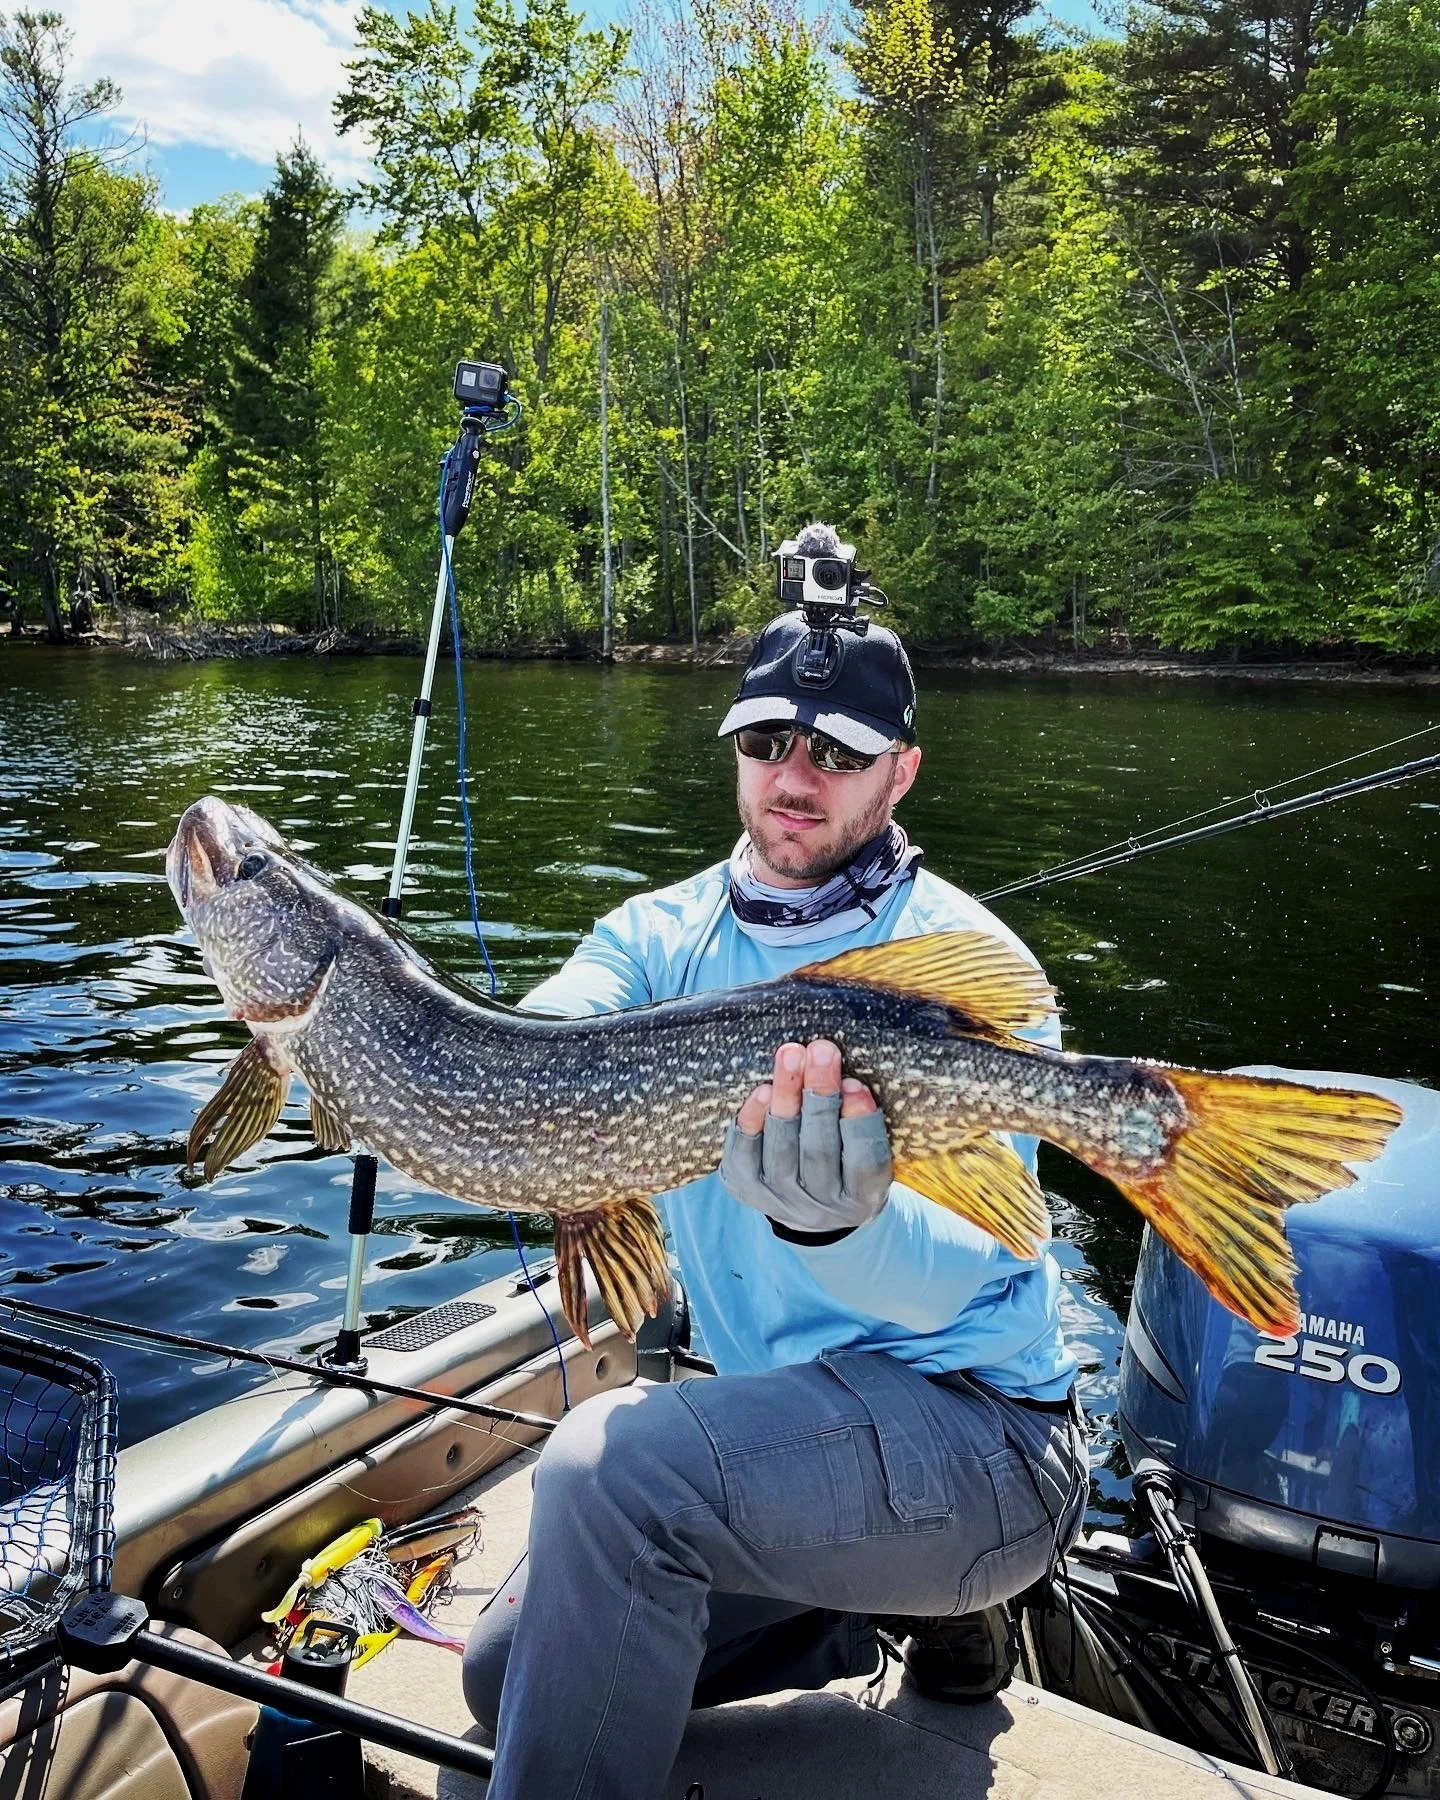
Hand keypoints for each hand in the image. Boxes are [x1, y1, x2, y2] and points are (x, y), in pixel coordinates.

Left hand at [720, 1039, 891, 1236]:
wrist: (810, 1208)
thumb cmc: (846, 1160)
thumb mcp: (868, 1150)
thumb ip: (864, 1116)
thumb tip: (845, 1066)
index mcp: (863, 1197)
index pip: (866, 1163)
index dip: (860, 1123)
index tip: (856, 1084)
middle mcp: (821, 1205)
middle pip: (819, 1150)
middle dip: (820, 1097)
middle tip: (822, 1051)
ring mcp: (780, 1199)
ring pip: (782, 1149)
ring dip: (786, 1099)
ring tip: (790, 1056)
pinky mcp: (746, 1189)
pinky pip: (744, 1155)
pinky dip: (751, 1121)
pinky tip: (761, 1091)